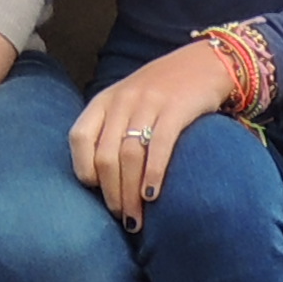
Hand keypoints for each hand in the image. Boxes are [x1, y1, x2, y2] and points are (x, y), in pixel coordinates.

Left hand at [69, 42, 230, 231]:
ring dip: (130, 193)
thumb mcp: (128, 103)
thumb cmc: (162, 91)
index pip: (79, 137)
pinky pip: (159, 145)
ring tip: (137, 219)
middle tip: (122, 217)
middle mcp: (122, 100)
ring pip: (129, 155)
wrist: (204, 62)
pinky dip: (153, 173)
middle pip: (105, 155)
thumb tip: (101, 180)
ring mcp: (149, 102)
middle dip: (111, 193)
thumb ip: (111, 130)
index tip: (96, 192)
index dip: (83, 168)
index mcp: (105, 100)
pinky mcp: (176, 108)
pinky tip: (153, 195)